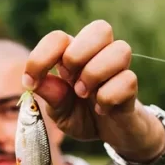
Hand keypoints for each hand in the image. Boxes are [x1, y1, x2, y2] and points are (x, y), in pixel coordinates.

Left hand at [22, 20, 164, 161]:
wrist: (113, 137)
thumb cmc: (84, 115)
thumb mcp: (59, 111)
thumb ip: (50, 96)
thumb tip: (36, 82)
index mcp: (75, 55)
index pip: (59, 37)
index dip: (41, 56)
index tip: (31, 82)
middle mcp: (100, 55)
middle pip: (100, 28)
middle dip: (78, 54)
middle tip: (69, 79)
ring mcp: (119, 70)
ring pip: (120, 49)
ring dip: (95, 73)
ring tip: (85, 94)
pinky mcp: (132, 89)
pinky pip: (128, 80)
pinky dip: (108, 98)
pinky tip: (102, 110)